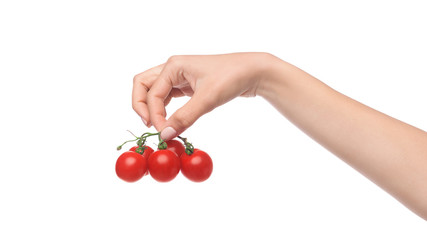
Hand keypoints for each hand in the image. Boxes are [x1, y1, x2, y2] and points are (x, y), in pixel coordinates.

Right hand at [132, 52, 275, 139]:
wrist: (254, 72)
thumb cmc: (232, 78)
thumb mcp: (207, 99)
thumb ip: (184, 118)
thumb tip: (164, 135)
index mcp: (173, 66)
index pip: (151, 93)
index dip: (154, 115)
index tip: (162, 133)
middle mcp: (173, 68)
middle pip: (143, 85)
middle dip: (141, 105)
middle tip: (149, 125)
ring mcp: (180, 76)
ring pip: (154, 91)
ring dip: (153, 108)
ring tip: (159, 126)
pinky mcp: (189, 85)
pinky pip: (168, 96)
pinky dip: (165, 108)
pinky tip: (170, 120)